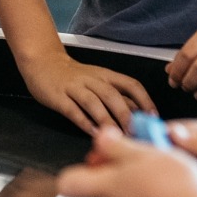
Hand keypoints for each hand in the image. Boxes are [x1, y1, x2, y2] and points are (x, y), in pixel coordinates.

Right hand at [20, 50, 155, 133]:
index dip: (144, 100)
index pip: (130, 84)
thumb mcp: (98, 80)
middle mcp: (91, 79)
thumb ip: (116, 95)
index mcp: (105, 75)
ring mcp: (74, 87)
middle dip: (125, 115)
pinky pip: (73, 110)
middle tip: (135, 133)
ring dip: (106, 119)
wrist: (42, 61)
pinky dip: (84, 122)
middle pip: (112, 95)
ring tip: (116, 135)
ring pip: (93, 102)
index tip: (153, 117)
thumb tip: (140, 113)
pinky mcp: (58, 97)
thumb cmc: (73, 75)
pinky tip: (93, 133)